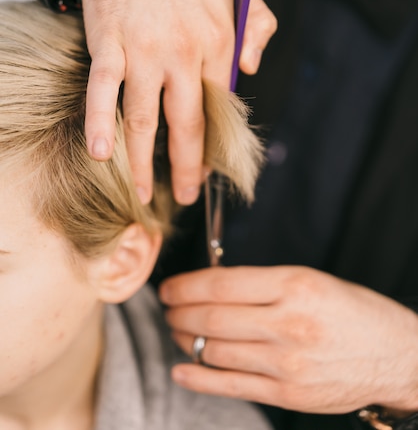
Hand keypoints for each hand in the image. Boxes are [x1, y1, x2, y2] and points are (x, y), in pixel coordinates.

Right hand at [81, 0, 275, 204]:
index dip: (215, 142)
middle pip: (187, 125)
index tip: (208, 165)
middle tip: (184, 196)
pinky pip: (103, 92)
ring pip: (145, 119)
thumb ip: (259, 28)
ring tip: (143, 193)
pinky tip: (101, 154)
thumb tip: (249, 70)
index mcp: (220, 41)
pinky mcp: (110, 45)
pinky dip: (100, 124)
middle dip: (187, 169)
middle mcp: (185, 53)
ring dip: (143, 162)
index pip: (220, 107)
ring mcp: (145, 51)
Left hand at [159, 266, 417, 413]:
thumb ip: (263, 284)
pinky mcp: (288, 395)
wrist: (395, 354)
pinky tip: (182, 369)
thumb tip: (212, 288)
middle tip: (167, 307)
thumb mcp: (312, 279)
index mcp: (295, 285)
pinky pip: (232, 386)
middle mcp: (288, 324)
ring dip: (186, 340)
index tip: (170, 287)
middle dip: (179, 312)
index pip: (221, 284)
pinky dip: (200, 378)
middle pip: (212, 318)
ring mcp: (287, 364)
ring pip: (216, 351)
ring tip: (178, 330)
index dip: (186, 285)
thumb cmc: (353, 310)